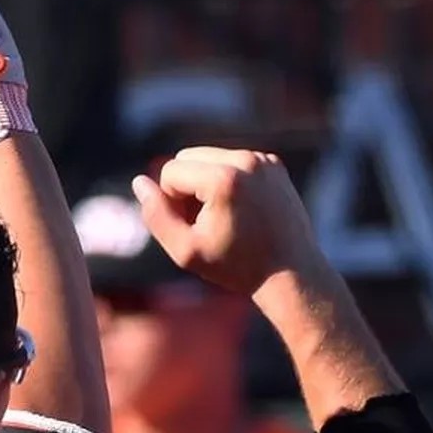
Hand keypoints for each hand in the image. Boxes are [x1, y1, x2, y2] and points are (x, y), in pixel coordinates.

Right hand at [132, 148, 321, 298]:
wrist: (293, 274)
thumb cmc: (238, 268)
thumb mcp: (187, 251)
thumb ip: (156, 216)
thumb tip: (139, 182)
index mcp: (224, 179)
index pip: (170, 171)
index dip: (172, 202)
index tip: (194, 227)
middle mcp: (246, 160)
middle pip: (188, 157)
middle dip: (187, 187)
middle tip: (206, 222)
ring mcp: (264, 160)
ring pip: (210, 158)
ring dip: (206, 183)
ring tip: (224, 218)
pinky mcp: (274, 164)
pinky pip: (233, 162)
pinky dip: (229, 180)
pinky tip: (241, 211)